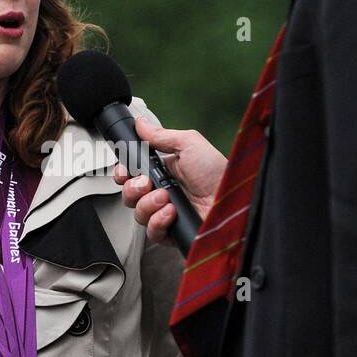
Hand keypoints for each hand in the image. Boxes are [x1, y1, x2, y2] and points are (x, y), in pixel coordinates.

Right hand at [112, 115, 227, 243]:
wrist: (233, 200)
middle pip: (129, 194)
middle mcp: (163, 193)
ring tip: (165, 198)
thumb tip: (140, 124)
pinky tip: (171, 212)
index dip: (123, 174)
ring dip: (147, 204)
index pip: (132, 175)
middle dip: (133, 188)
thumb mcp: (189, 144)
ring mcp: (166, 214)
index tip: (124, 172)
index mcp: (164, 171)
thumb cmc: (218, 172)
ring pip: (138, 213)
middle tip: (147, 183)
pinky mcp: (172, 233)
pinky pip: (151, 232)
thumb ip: (161, 135)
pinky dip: (157, 221)